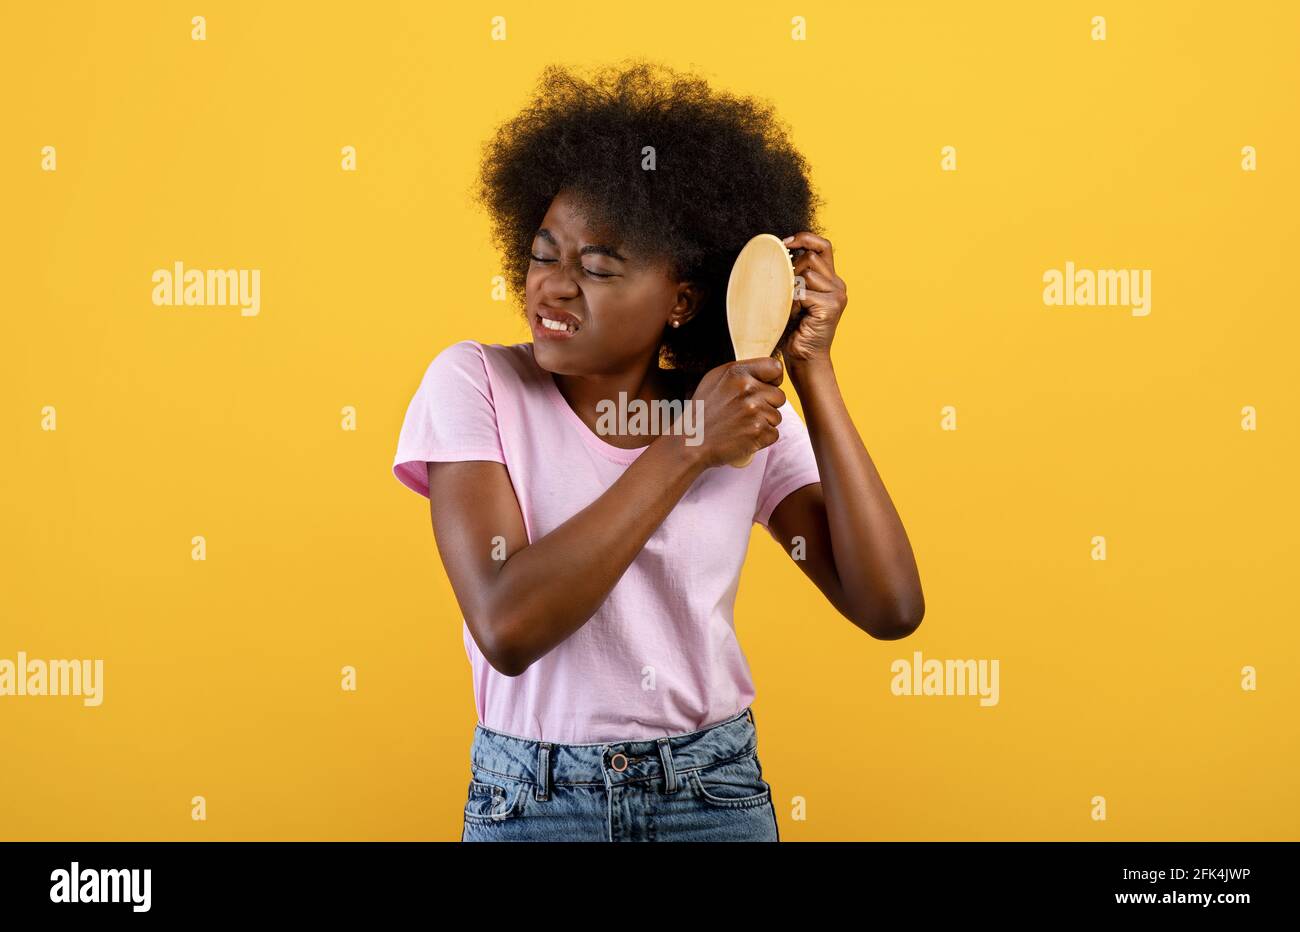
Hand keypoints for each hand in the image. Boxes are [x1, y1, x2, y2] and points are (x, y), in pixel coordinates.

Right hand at [687, 356, 785, 467]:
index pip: (775, 368)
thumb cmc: (702, 411)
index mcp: (737, 372)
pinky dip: (762, 438)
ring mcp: (754, 411)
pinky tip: (744, 436)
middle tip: (747, 413)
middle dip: (768, 405)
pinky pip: (774, 434)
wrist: (690, 442)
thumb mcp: (714, 380)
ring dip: (764, 423)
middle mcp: (747, 389)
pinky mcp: (758, 432)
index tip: (766, 388)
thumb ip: (740, 373)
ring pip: (777, 416)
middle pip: (779, 396)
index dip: (774, 380)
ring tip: (742, 425)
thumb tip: (764, 374)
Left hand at [778, 231, 846, 366]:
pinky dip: (792, 302)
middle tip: (787, 294)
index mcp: (831, 280)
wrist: (805, 359)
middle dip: (792, 271)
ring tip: (792, 309)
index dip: (804, 238)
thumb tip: (780, 252)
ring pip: (806, 273)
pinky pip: (802, 292)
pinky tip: (794, 316)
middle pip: (809, 257)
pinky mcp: (830, 307)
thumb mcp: (794, 296)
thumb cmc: (795, 330)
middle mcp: (837, 285)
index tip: (784, 243)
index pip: (822, 246)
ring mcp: (836, 296)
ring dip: (791, 289)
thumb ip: (795, 275)